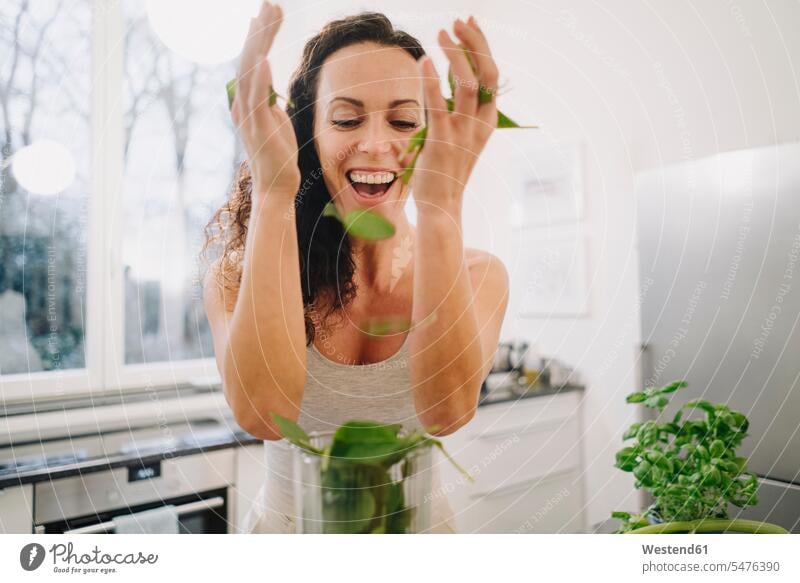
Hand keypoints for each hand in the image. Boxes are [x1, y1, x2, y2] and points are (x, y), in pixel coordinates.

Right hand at [231, 2, 299, 199]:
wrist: (275, 185)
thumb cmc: (279, 154)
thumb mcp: (276, 119)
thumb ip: (270, 100)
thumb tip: (271, 84)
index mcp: (247, 101)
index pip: (251, 61)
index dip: (258, 36)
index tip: (266, 13)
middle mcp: (242, 104)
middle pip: (249, 59)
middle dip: (260, 31)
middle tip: (270, 5)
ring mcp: (248, 116)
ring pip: (250, 72)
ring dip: (260, 44)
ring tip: (268, 19)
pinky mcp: (257, 128)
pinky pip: (256, 99)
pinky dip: (260, 79)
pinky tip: (266, 59)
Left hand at [402, 17, 498, 215]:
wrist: (442, 204)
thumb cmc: (446, 168)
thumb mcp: (461, 135)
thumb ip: (460, 110)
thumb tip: (452, 80)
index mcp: (488, 120)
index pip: (491, 74)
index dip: (482, 45)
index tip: (469, 24)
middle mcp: (480, 124)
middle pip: (486, 72)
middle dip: (473, 42)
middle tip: (456, 22)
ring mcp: (463, 132)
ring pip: (466, 84)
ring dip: (455, 54)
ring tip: (441, 33)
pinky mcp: (442, 140)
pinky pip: (438, 105)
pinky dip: (431, 80)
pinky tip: (424, 60)